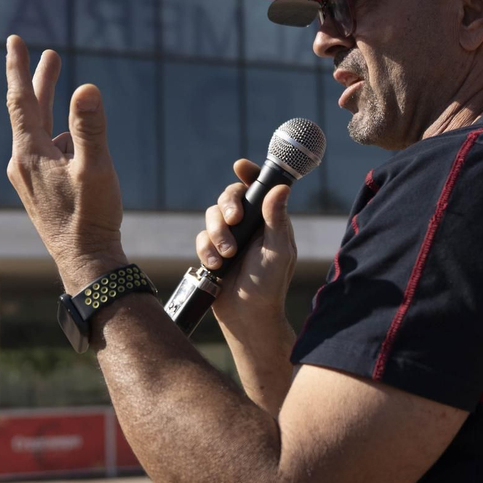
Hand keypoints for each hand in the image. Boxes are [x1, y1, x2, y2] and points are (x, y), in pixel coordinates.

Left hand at [4, 35, 126, 293]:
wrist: (87, 263)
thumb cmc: (92, 217)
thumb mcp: (96, 169)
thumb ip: (90, 128)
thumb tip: (86, 88)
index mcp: (31, 154)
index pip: (21, 100)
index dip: (20, 68)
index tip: (15, 40)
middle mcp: (23, 164)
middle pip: (29, 113)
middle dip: (39, 82)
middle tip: (49, 54)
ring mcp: (30, 180)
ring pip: (39, 134)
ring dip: (51, 111)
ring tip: (64, 94)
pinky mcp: (40, 193)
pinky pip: (46, 154)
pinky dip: (59, 138)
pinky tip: (74, 144)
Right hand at [196, 160, 296, 335]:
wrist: (247, 315)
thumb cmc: (269, 284)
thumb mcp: (278, 251)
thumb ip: (277, 219)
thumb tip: (281, 188)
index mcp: (269, 220)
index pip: (259, 189)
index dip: (250, 174)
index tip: (240, 166)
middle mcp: (249, 224)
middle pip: (230, 196)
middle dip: (228, 205)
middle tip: (234, 219)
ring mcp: (229, 236)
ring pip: (212, 215)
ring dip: (217, 233)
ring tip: (227, 255)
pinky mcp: (212, 250)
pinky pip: (201, 237)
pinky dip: (206, 249)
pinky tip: (215, 264)